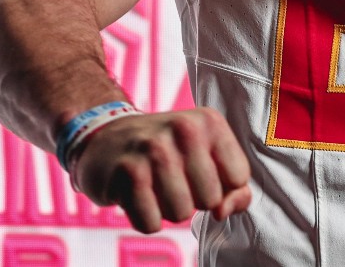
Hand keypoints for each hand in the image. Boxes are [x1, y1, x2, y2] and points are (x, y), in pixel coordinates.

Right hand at [72, 108, 252, 232]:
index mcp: (209, 121)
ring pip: (181, 214)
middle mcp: (183, 129)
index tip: (200, 172)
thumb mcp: (208, 157)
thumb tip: (223, 212)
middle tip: (173, 179)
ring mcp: (153, 149)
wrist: (106, 138)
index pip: (238, 177)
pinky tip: (137, 195)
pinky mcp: (127, 172)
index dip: (221, 186)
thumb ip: (235, 188)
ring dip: (168, 209)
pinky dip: (145, 218)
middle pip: (210, 200)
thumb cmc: (167, 153)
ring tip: (155, 185)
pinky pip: (151, 223)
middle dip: (193, 200)